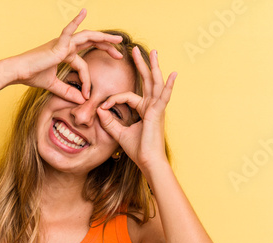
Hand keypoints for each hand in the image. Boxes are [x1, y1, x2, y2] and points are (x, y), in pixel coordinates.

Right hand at [11, 9, 122, 103]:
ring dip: (103, 38)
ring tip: (117, 40)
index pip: (83, 65)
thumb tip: (81, 100)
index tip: (86, 95)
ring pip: (87, 37)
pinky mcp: (57, 44)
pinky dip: (76, 21)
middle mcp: (65, 45)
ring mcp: (62, 43)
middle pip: (91, 43)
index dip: (87, 81)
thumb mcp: (54, 86)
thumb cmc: (32, 76)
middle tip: (119, 54)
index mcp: (65, 54)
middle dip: (106, 47)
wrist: (18, 72)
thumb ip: (68, 92)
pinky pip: (68, 31)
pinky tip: (84, 12)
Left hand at [97, 46, 176, 172]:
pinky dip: (169, 85)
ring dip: (153, 66)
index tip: (103, 107)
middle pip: (147, 80)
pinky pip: (163, 96)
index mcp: (144, 109)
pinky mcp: (158, 113)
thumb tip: (99, 109)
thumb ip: (109, 121)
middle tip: (135, 50)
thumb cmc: (137, 150)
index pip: (127, 96)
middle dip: (141, 65)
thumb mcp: (119, 133)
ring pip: (155, 82)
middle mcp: (152, 106)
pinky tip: (173, 73)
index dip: (113, 100)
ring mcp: (156, 108)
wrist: (148, 162)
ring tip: (153, 51)